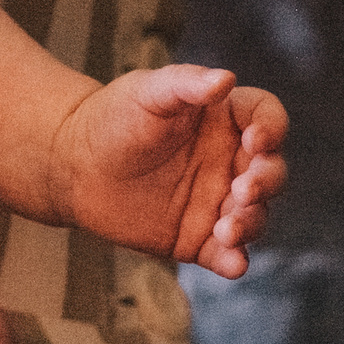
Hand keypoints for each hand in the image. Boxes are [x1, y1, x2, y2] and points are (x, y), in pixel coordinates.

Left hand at [49, 63, 286, 277]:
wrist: (71, 162)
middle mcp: (230, 162)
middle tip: (242, 189)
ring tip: (226, 228)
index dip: (272, 128)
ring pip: (256, 215)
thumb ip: (184, 84)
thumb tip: (226, 79)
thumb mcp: (145, 92)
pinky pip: (227, 255)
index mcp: (224, 120)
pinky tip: (233, 264)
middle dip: (266, 182)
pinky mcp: (199, 238)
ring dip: (252, 222)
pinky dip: (236, 262)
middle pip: (271, 171)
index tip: (256, 140)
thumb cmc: (111, 117)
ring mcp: (218, 201)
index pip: (267, 119)